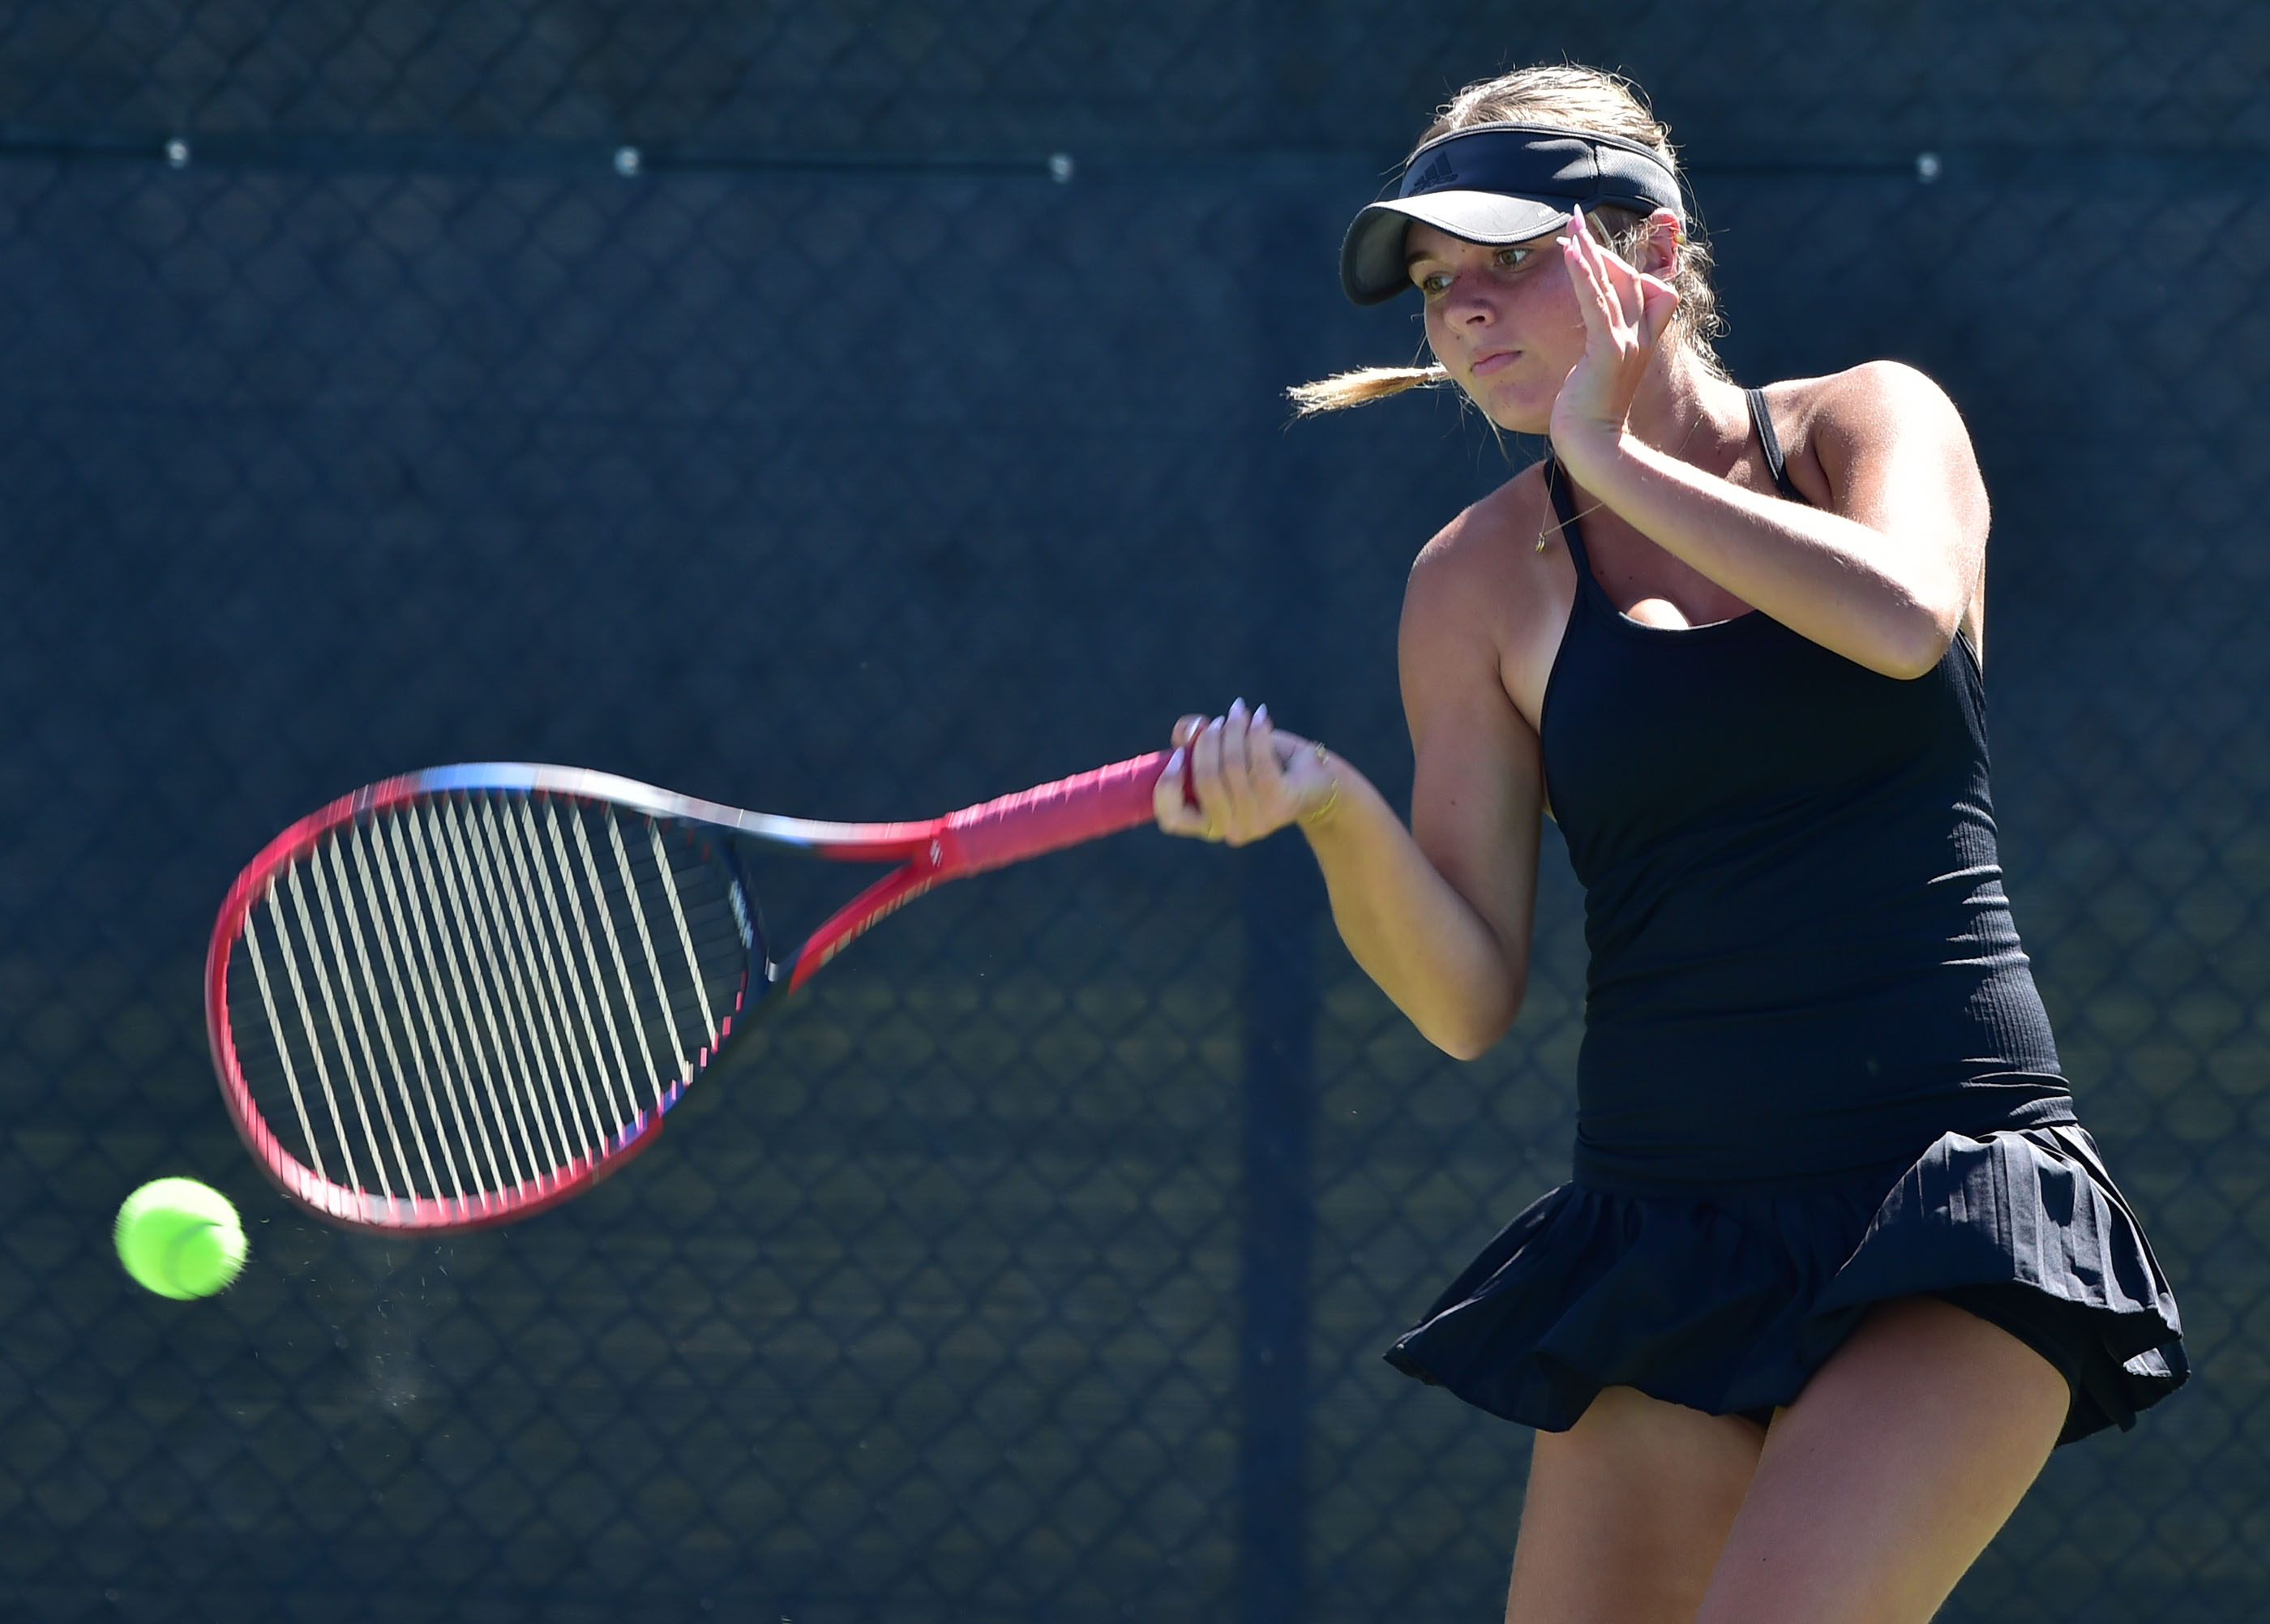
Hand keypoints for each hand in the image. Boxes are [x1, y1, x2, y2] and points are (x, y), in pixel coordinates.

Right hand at [1152, 699, 1338, 844]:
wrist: (1316, 780)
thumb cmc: (1262, 765)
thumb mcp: (1223, 750)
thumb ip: (1195, 738)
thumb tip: (1190, 730)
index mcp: (1208, 824)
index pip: (1171, 819)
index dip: (1167, 786)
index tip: (1178, 755)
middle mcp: (1230, 831)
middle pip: (1204, 779)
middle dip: (1209, 740)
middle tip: (1220, 720)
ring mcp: (1256, 822)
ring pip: (1232, 766)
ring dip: (1234, 729)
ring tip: (1240, 712)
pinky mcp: (1281, 806)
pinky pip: (1260, 762)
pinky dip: (1257, 733)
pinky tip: (1260, 716)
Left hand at [1548, 208, 1680, 448]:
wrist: (1595, 448)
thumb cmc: (1590, 418)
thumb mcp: (1599, 376)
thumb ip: (1602, 353)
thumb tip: (1592, 345)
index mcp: (1641, 340)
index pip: (1641, 288)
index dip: (1616, 265)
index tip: (1587, 248)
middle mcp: (1640, 337)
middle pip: (1628, 278)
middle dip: (1599, 247)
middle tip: (1574, 219)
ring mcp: (1627, 343)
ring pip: (1613, 284)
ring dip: (1590, 250)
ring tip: (1570, 223)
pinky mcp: (1609, 352)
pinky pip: (1597, 305)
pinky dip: (1584, 277)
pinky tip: (1570, 254)